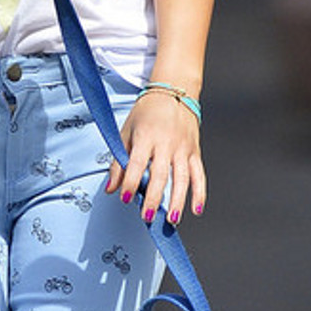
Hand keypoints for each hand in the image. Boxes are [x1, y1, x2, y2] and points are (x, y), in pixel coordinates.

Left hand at [106, 89, 205, 225]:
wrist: (174, 91)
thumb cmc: (147, 113)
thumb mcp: (126, 131)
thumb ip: (119, 161)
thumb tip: (111, 188)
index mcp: (146, 135)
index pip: (138, 163)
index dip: (130, 182)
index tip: (124, 198)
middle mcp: (166, 142)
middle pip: (160, 174)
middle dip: (153, 197)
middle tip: (146, 216)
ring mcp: (183, 148)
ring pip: (182, 178)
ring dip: (177, 201)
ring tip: (171, 219)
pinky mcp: (194, 152)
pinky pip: (199, 175)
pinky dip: (199, 193)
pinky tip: (196, 209)